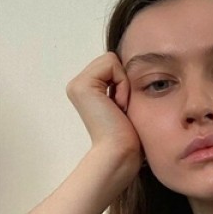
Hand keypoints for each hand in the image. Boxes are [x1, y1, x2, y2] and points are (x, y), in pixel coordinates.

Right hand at [66, 52, 141, 172]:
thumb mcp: (126, 104)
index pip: (113, 65)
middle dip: (124, 82)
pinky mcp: (82, 85)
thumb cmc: (128, 136)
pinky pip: (112, 64)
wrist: (120, 153)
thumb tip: (134, 70)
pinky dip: (122, 84)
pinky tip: (119, 105)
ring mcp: (78, 85)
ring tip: (120, 108)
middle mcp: (78, 85)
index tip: (124, 108)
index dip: (125, 83)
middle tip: (122, 108)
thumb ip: (121, 85)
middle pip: (112, 60)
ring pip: (112, 60)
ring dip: (124, 85)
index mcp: (88, 90)